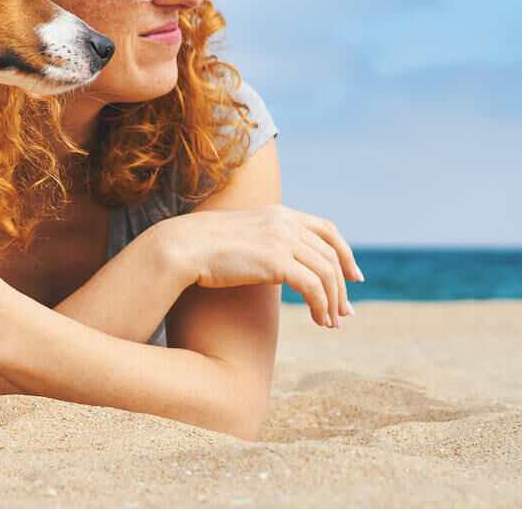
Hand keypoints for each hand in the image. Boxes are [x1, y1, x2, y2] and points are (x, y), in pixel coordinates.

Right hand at [161, 204, 363, 327]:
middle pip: (331, 255)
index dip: (345, 254)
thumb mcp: (242, 235)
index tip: (353, 277)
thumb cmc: (203, 247)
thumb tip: (279, 262)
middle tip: (346, 313)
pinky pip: (313, 288)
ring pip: (326, 274)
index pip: (327, 230)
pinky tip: (318, 321)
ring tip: (331, 323)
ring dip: (334, 302)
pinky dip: (322, 307)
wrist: (182, 247)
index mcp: (279, 212)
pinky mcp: (276, 262)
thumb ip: (265, 240)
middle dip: (342, 287)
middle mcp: (285, 222)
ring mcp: (282, 240)